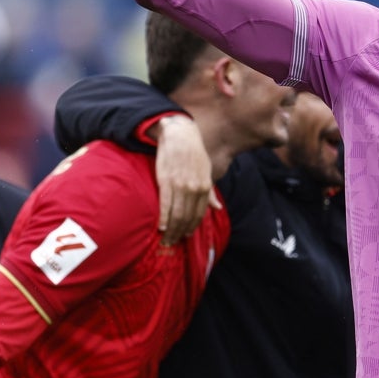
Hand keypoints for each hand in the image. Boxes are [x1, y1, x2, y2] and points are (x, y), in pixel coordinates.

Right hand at [152, 115, 220, 245]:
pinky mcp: (166, 181)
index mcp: (205, 186)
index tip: (184, 236)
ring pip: (176, 215)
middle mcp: (194, 188)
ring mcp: (180, 185)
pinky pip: (165, 205)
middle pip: (187, 218)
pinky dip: (163, 218)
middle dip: (179, 233)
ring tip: (165, 239)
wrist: (180, 135)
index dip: (191, 228)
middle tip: (171, 243)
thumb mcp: (206, 171)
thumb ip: (210, 192)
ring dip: (171, 230)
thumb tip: (217, 208)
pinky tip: (160, 227)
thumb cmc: (193, 154)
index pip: (198, 214)